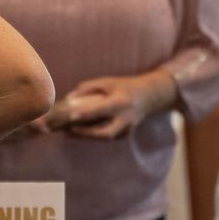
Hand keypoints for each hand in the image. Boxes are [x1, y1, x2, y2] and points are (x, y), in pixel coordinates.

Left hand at [53, 73, 173, 140]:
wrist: (148, 96)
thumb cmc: (125, 86)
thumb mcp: (108, 82)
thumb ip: (88, 88)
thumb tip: (70, 98)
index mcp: (121, 102)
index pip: (101, 109)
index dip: (86, 113)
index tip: (71, 115)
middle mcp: (126, 118)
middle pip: (105, 133)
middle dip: (86, 134)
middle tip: (69, 130)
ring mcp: (127, 128)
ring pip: (105, 137)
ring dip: (87, 136)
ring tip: (69, 132)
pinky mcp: (126, 134)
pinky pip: (108, 136)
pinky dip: (94, 135)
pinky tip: (81, 131)